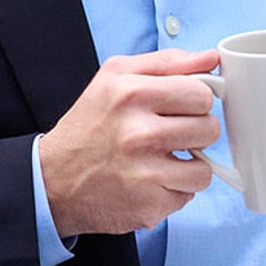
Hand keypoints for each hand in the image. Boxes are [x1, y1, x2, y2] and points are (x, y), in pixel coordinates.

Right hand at [39, 48, 221, 236]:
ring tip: (163, 159)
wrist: (53, 179)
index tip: (182, 107)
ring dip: (189, 166)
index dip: (195, 101)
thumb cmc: (90, 123)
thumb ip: (167, 62)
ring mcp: (144, 173)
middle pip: (209, 129)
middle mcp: (138, 133)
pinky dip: (174, 190)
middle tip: (171, 134)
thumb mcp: (116, 76)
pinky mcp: (148, 206)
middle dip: (195, 132)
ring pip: (204, 169)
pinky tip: (151, 181)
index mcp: (132, 93)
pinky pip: (187, 196)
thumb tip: (211, 59)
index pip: (201, 93)